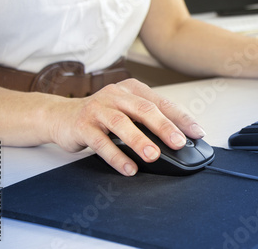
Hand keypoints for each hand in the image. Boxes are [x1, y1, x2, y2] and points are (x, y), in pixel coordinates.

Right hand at [48, 79, 205, 175]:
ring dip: (139, 141)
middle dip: (164, 126)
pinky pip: (101, 142)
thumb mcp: (127, 110)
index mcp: (132, 89)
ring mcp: (98, 109)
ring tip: (153, 155)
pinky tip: (129, 168)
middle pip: (144, 109)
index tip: (197, 132)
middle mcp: (116, 95)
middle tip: (178, 142)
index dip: (181, 118)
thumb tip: (178, 138)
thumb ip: (148, 120)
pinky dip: (116, 156)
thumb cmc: (101, 115)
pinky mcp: (82, 125)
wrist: (60, 116)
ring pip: (122, 124)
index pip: (162, 102)